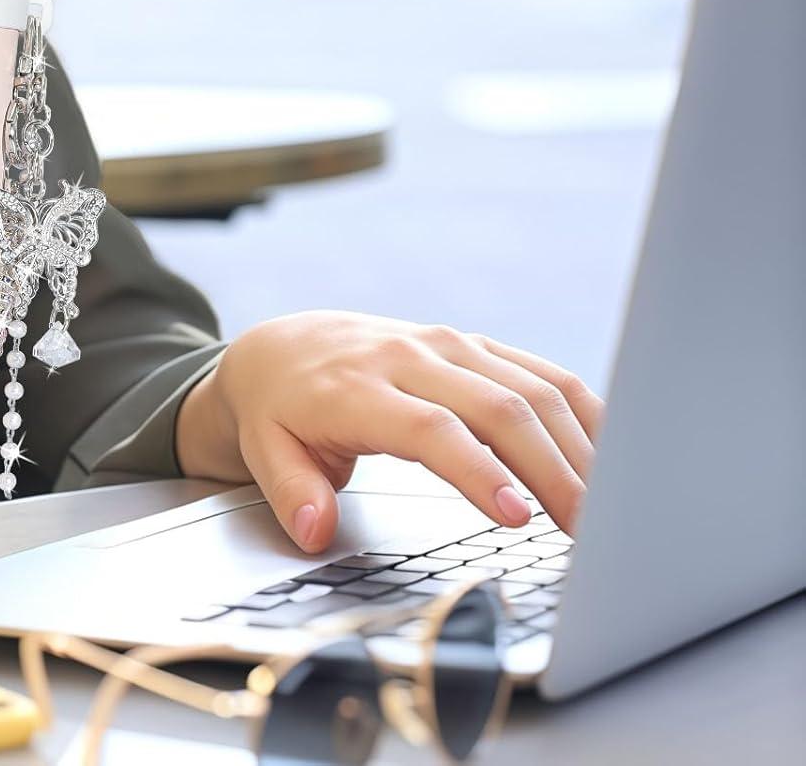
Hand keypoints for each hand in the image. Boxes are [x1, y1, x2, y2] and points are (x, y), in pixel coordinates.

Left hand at [207, 309, 604, 552]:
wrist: (281, 347)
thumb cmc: (279, 408)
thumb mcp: (264, 452)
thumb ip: (292, 493)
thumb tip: (315, 529)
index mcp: (357, 388)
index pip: (431, 429)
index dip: (479, 472)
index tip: (518, 518)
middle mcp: (409, 358)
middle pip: (497, 408)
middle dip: (551, 470)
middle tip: (588, 532)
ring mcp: (447, 345)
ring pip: (530, 386)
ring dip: (577, 445)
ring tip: (611, 508)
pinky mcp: (472, 345)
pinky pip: (538, 371)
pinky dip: (580, 409)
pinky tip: (609, 452)